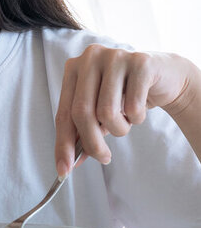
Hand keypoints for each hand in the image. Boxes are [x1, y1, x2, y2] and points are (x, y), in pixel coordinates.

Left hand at [54, 44, 197, 174]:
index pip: (63, 113)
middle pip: (82, 112)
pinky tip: (139, 109)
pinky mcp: (140, 62)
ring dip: (119, 129)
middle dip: (92, 143)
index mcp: (73, 69)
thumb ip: (82, 132)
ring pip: (107, 112)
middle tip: (103, 158)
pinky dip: (136, 118)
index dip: (63, 144)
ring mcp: (114, 57)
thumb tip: (68, 162)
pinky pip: (133, 106)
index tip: (64, 170)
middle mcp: (90, 58)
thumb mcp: (99, 112)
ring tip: (125, 122)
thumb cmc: (125, 95)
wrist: (165, 75)